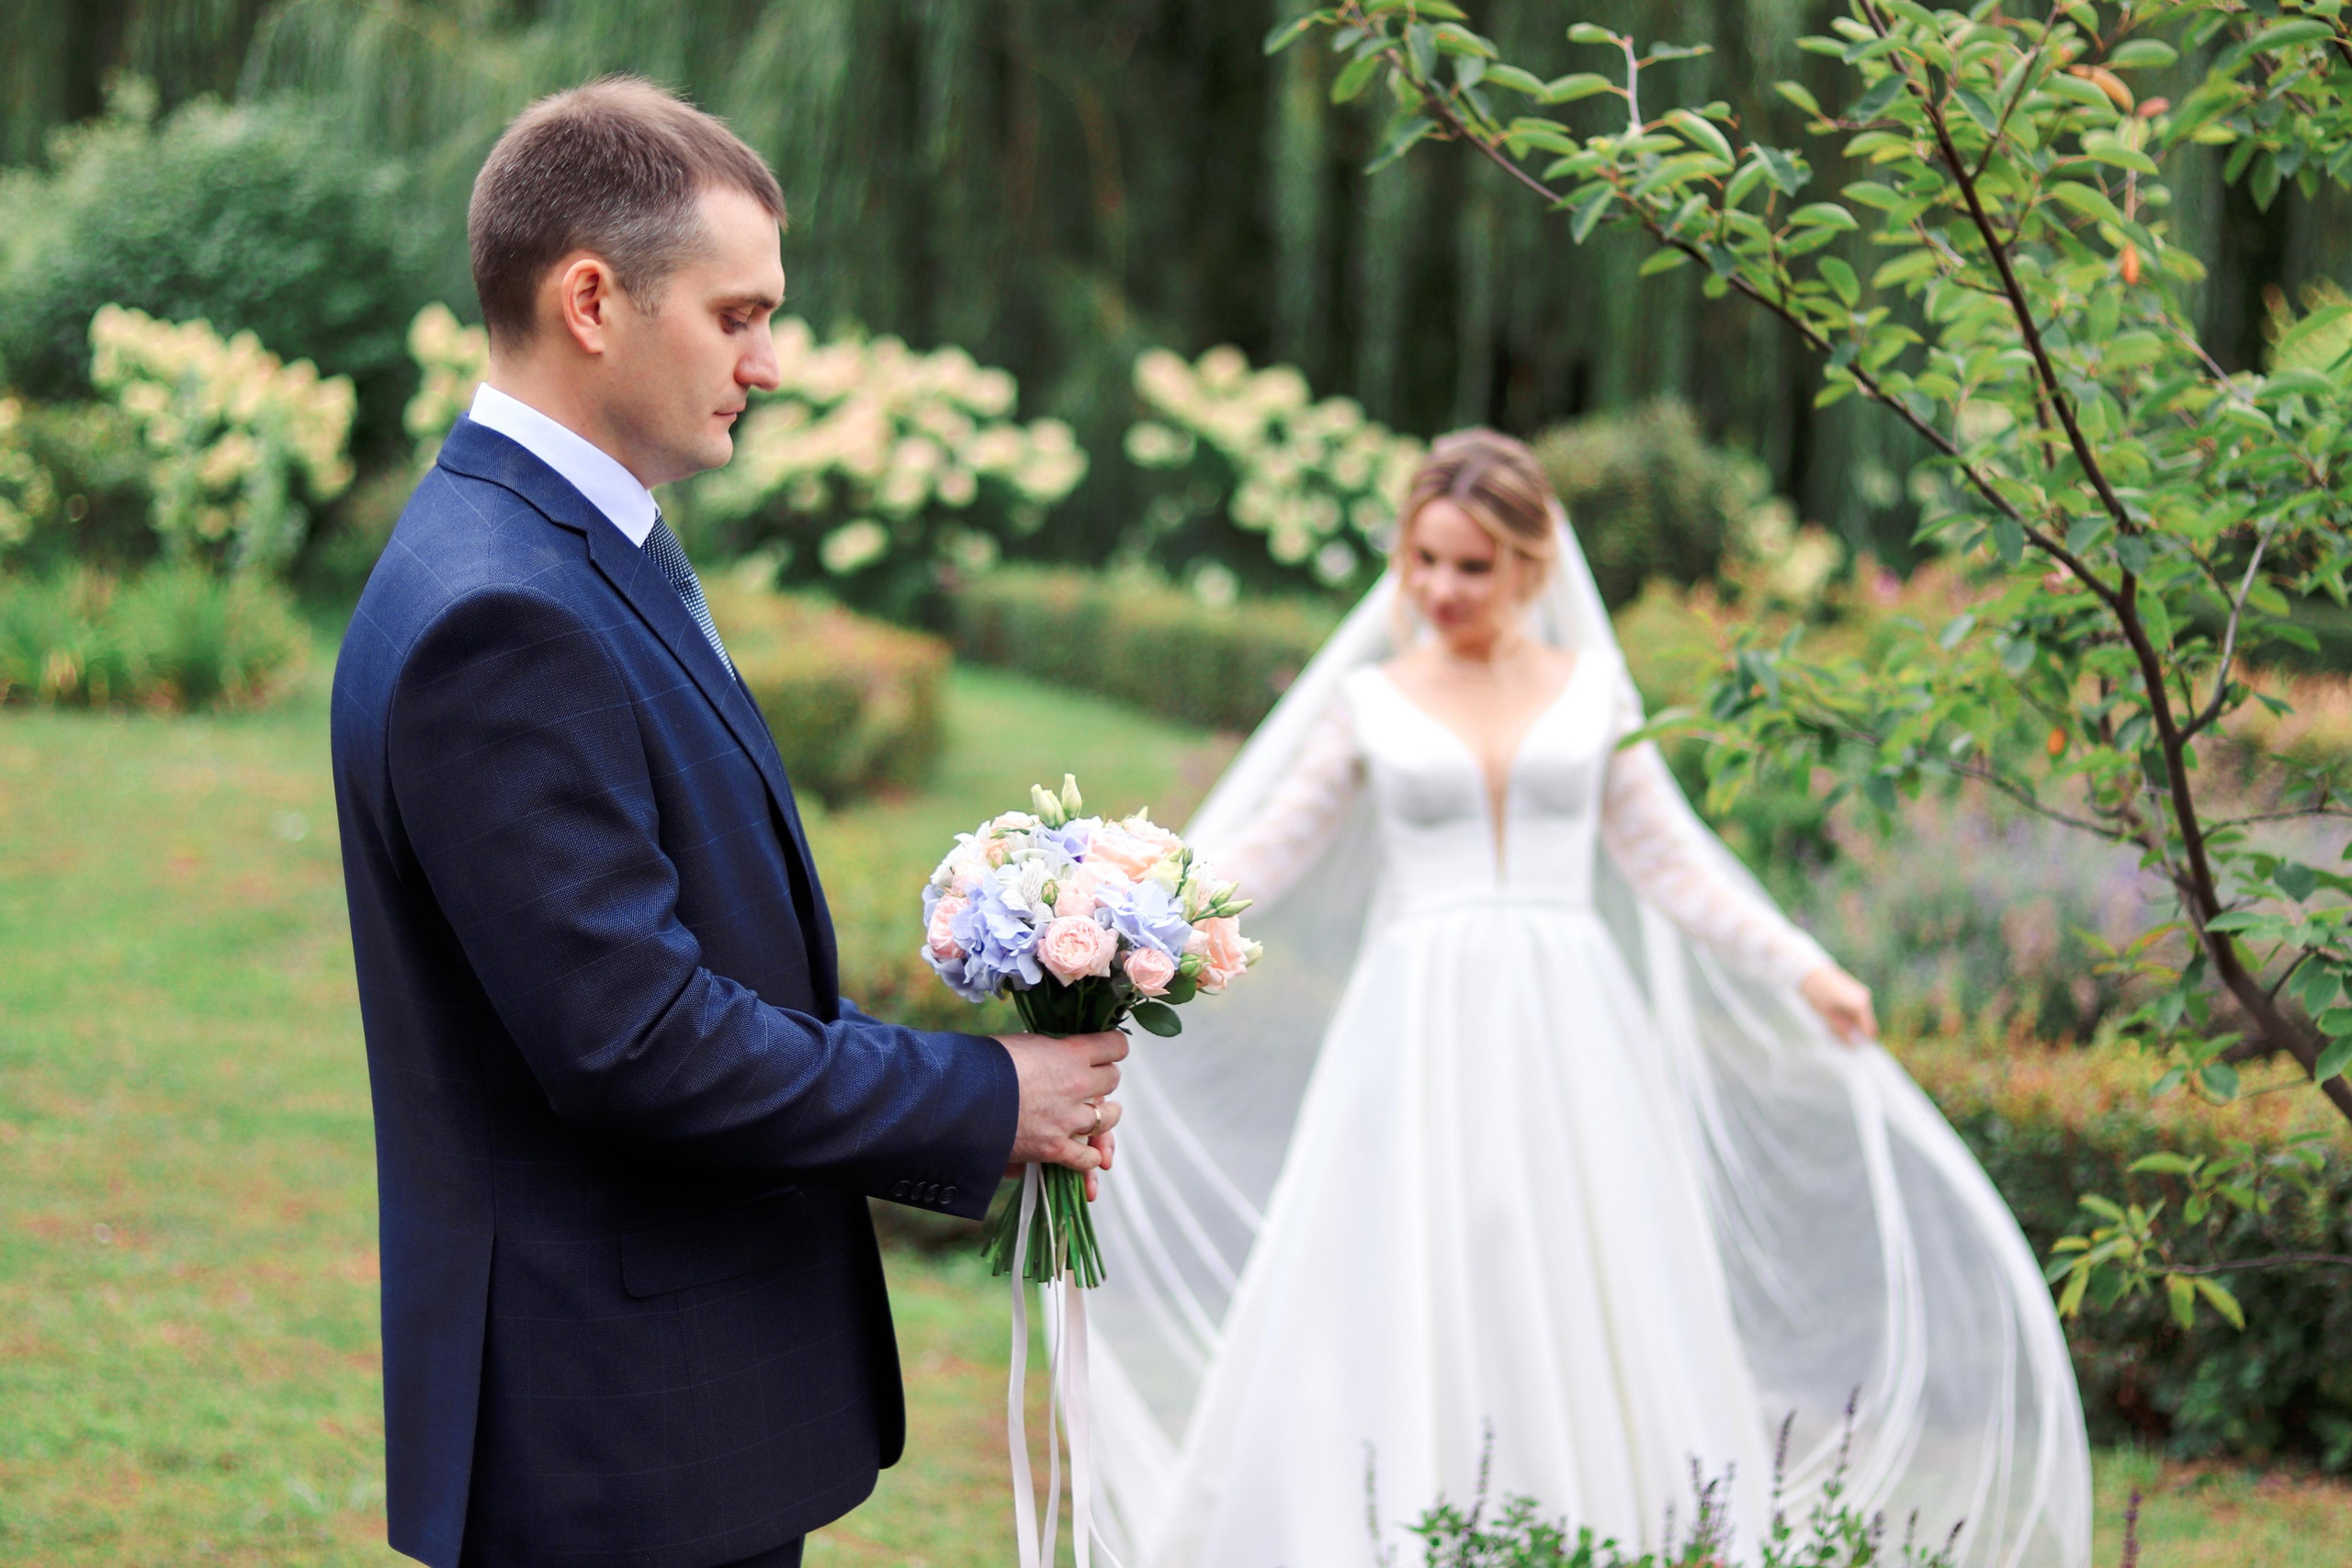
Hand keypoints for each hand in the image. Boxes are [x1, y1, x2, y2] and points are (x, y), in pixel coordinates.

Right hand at [998, 1029, 1125, 1200]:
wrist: (963, 1097)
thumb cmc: (985, 1063)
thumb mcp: (1022, 1043)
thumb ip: (1048, 1050)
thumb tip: (1054, 1053)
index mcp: (1070, 1053)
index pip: (1115, 1046)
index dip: (1112, 1047)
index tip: (1107, 1049)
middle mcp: (1077, 1085)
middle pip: (1112, 1080)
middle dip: (1103, 1079)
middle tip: (1094, 1081)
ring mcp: (1068, 1119)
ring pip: (1108, 1118)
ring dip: (1106, 1116)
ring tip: (1102, 1113)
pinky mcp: (1054, 1148)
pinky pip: (1086, 1158)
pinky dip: (1089, 1157)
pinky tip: (1089, 1153)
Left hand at [1800, 965, 1876, 1045]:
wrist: (1809, 970)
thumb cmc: (1816, 992)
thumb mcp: (1826, 1015)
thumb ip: (1841, 1030)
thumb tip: (1856, 1044)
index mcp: (1860, 1004)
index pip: (1869, 1031)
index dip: (1859, 1040)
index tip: (1845, 1043)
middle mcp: (1865, 998)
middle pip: (1864, 1025)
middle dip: (1852, 1031)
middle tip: (1833, 1029)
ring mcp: (1861, 994)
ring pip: (1859, 1018)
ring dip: (1848, 1023)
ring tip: (1830, 1018)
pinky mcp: (1856, 992)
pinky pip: (1856, 1010)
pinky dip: (1846, 1015)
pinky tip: (1832, 1011)